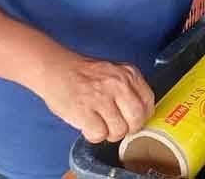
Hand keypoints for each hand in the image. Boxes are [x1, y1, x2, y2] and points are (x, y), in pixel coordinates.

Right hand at [32, 52, 154, 142]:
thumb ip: (130, 89)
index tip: (133, 120)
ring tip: (100, 124)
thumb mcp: (115, 72)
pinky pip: (99, 135)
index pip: (148, 103)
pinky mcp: (84, 111)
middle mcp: (118, 84)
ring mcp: (101, 98)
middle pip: (137, 120)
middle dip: (128, 129)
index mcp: (129, 74)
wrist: (56, 69)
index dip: (142, 117)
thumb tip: (142, 114)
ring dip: (109, 133)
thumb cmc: (85, 74)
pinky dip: (94, 135)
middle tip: (117, 127)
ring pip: (119, 131)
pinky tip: (88, 125)